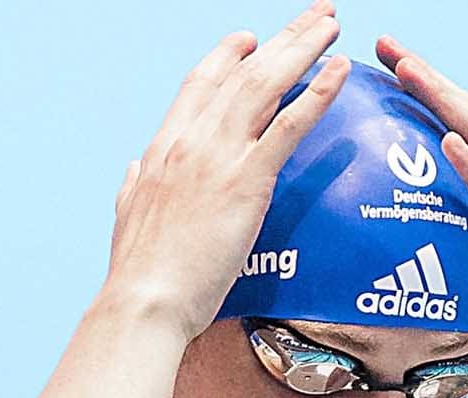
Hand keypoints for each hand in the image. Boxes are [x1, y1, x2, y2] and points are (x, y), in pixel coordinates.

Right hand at [103, 1, 349, 339]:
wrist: (146, 300)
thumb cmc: (141, 272)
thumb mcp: (128, 216)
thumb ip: (134, 186)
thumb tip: (135, 168)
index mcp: (165, 147)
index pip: (201, 85)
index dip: (227, 57)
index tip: (250, 40)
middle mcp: (192, 140)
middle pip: (242, 73)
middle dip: (281, 39)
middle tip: (313, 15)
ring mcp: (219, 155)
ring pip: (267, 85)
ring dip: (303, 48)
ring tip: (331, 25)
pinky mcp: (247, 180)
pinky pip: (289, 126)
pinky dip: (317, 93)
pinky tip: (339, 69)